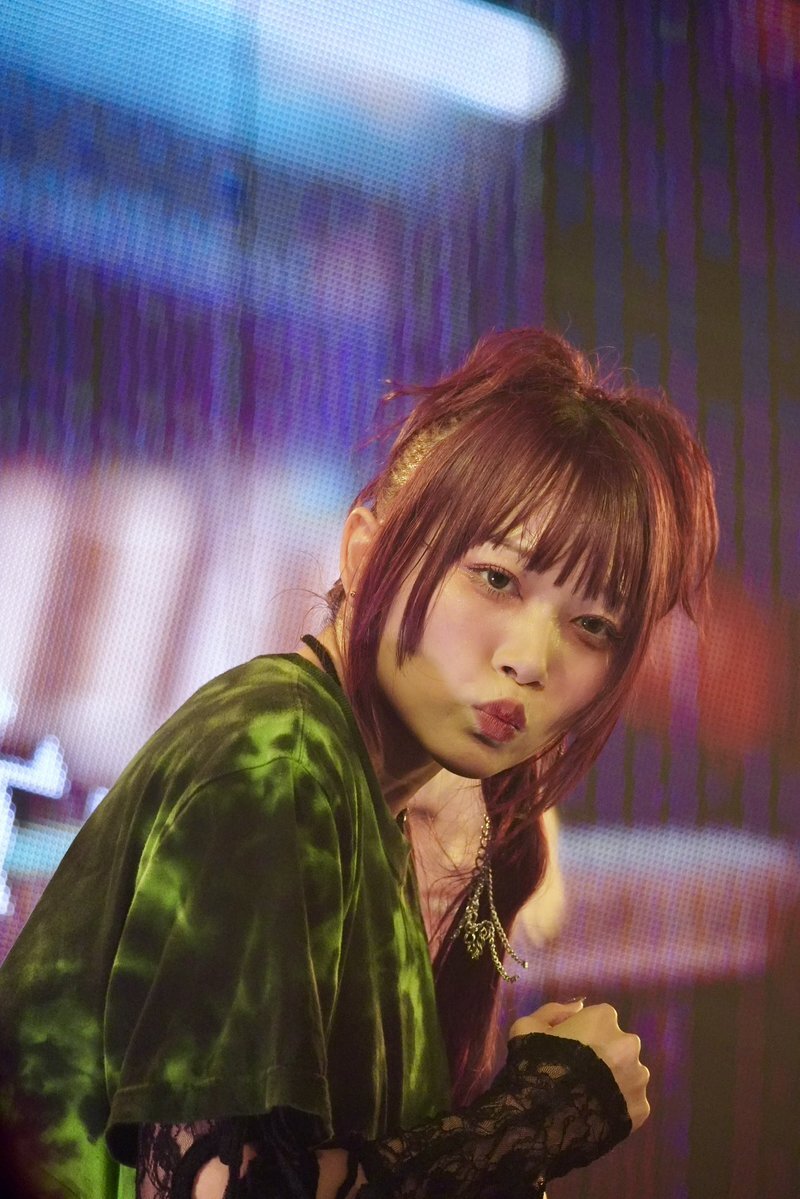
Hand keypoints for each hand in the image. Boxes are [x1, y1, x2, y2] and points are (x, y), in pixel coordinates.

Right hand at [510, 1001, 649, 1130]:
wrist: (548, 1118)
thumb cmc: (537, 1065)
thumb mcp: (528, 1026)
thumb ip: (554, 1011)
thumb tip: (578, 1007)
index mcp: (604, 1018)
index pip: (599, 1019)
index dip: (584, 1034)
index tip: (570, 1049)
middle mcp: (629, 1043)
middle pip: (618, 1046)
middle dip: (604, 1056)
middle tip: (580, 1074)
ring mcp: (638, 1077)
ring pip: (628, 1074)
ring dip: (614, 1081)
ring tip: (590, 1096)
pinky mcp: (642, 1107)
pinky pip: (630, 1102)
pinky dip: (619, 1106)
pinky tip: (598, 1113)